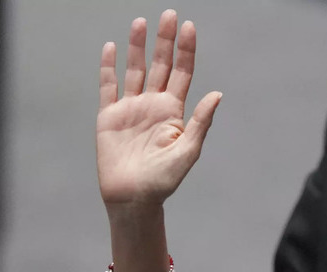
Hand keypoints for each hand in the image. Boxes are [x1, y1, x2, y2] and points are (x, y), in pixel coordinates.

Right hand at [97, 10, 221, 207]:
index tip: (188, 27)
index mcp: (174, 112)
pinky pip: (108, 87)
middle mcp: (153, 105)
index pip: (181, 73)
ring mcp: (131, 109)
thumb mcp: (188, 151)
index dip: (186, 50)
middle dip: (164, 41)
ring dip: (137, 47)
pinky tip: (112, 47)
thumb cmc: (164, 180)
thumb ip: (201, 122)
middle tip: (169, 15)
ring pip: (134, 70)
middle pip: (159, 65)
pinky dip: (109, 67)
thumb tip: (217, 93)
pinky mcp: (109, 116)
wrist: (133, 198)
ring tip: (141, 22)